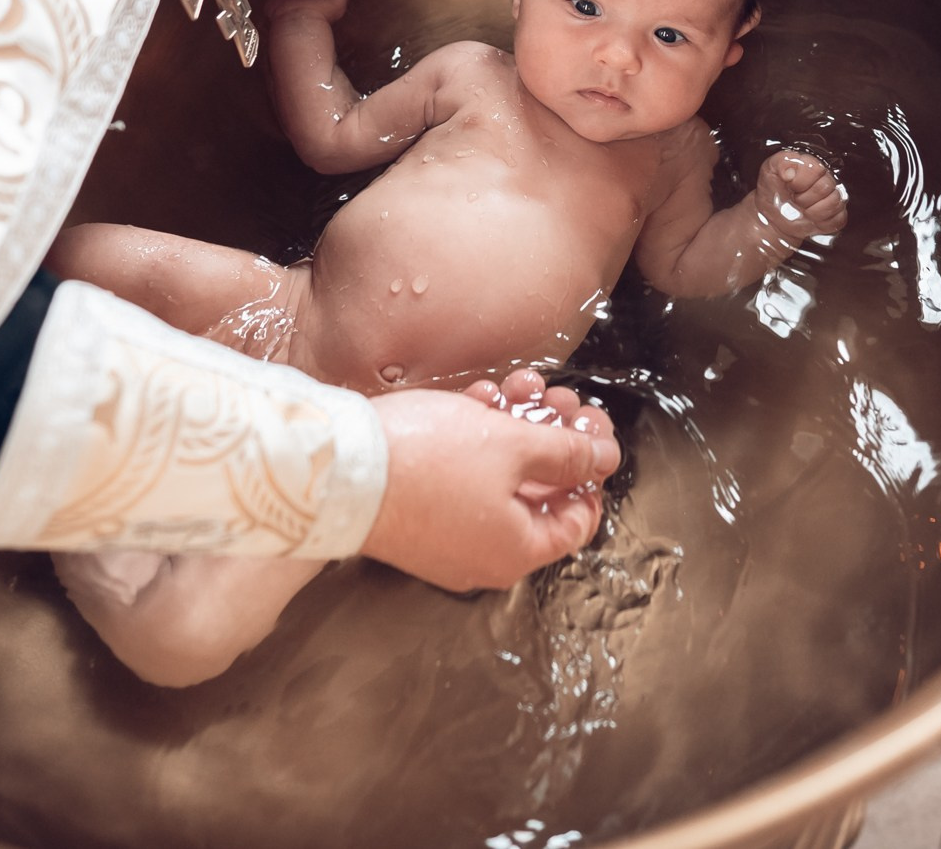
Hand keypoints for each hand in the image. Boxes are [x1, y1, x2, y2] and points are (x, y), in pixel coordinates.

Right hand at [362, 368, 619, 590]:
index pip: (578, 520)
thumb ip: (566, 454)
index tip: (591, 429)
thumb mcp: (512, 446)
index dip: (591, 470)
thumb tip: (605, 459)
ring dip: (514, 429)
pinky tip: (478, 399)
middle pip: (538, 493)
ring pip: (500, 479)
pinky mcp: (416, 516)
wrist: (334, 468)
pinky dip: (476, 441)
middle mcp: (483, 556)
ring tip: (517, 385)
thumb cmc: (426, 460)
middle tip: (557, 397)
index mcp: (517, 551)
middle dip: (551, 437)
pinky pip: (463, 480)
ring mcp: (446, 539)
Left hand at [757, 150, 846, 238]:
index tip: (790, 185)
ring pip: (834, 202)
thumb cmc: (774, 191)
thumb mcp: (769, 170)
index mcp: (811, 166)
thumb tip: (790, 171)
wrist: (773, 215)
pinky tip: (811, 219)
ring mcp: (832, 197)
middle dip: (804, 197)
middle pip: (826, 186)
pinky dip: (822, 223)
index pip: (817, 169)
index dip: (801, 180)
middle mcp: (825, 179)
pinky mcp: (837, 215)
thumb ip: (780, 162)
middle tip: (795, 199)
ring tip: (802, 209)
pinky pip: (838, 219)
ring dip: (812, 211)